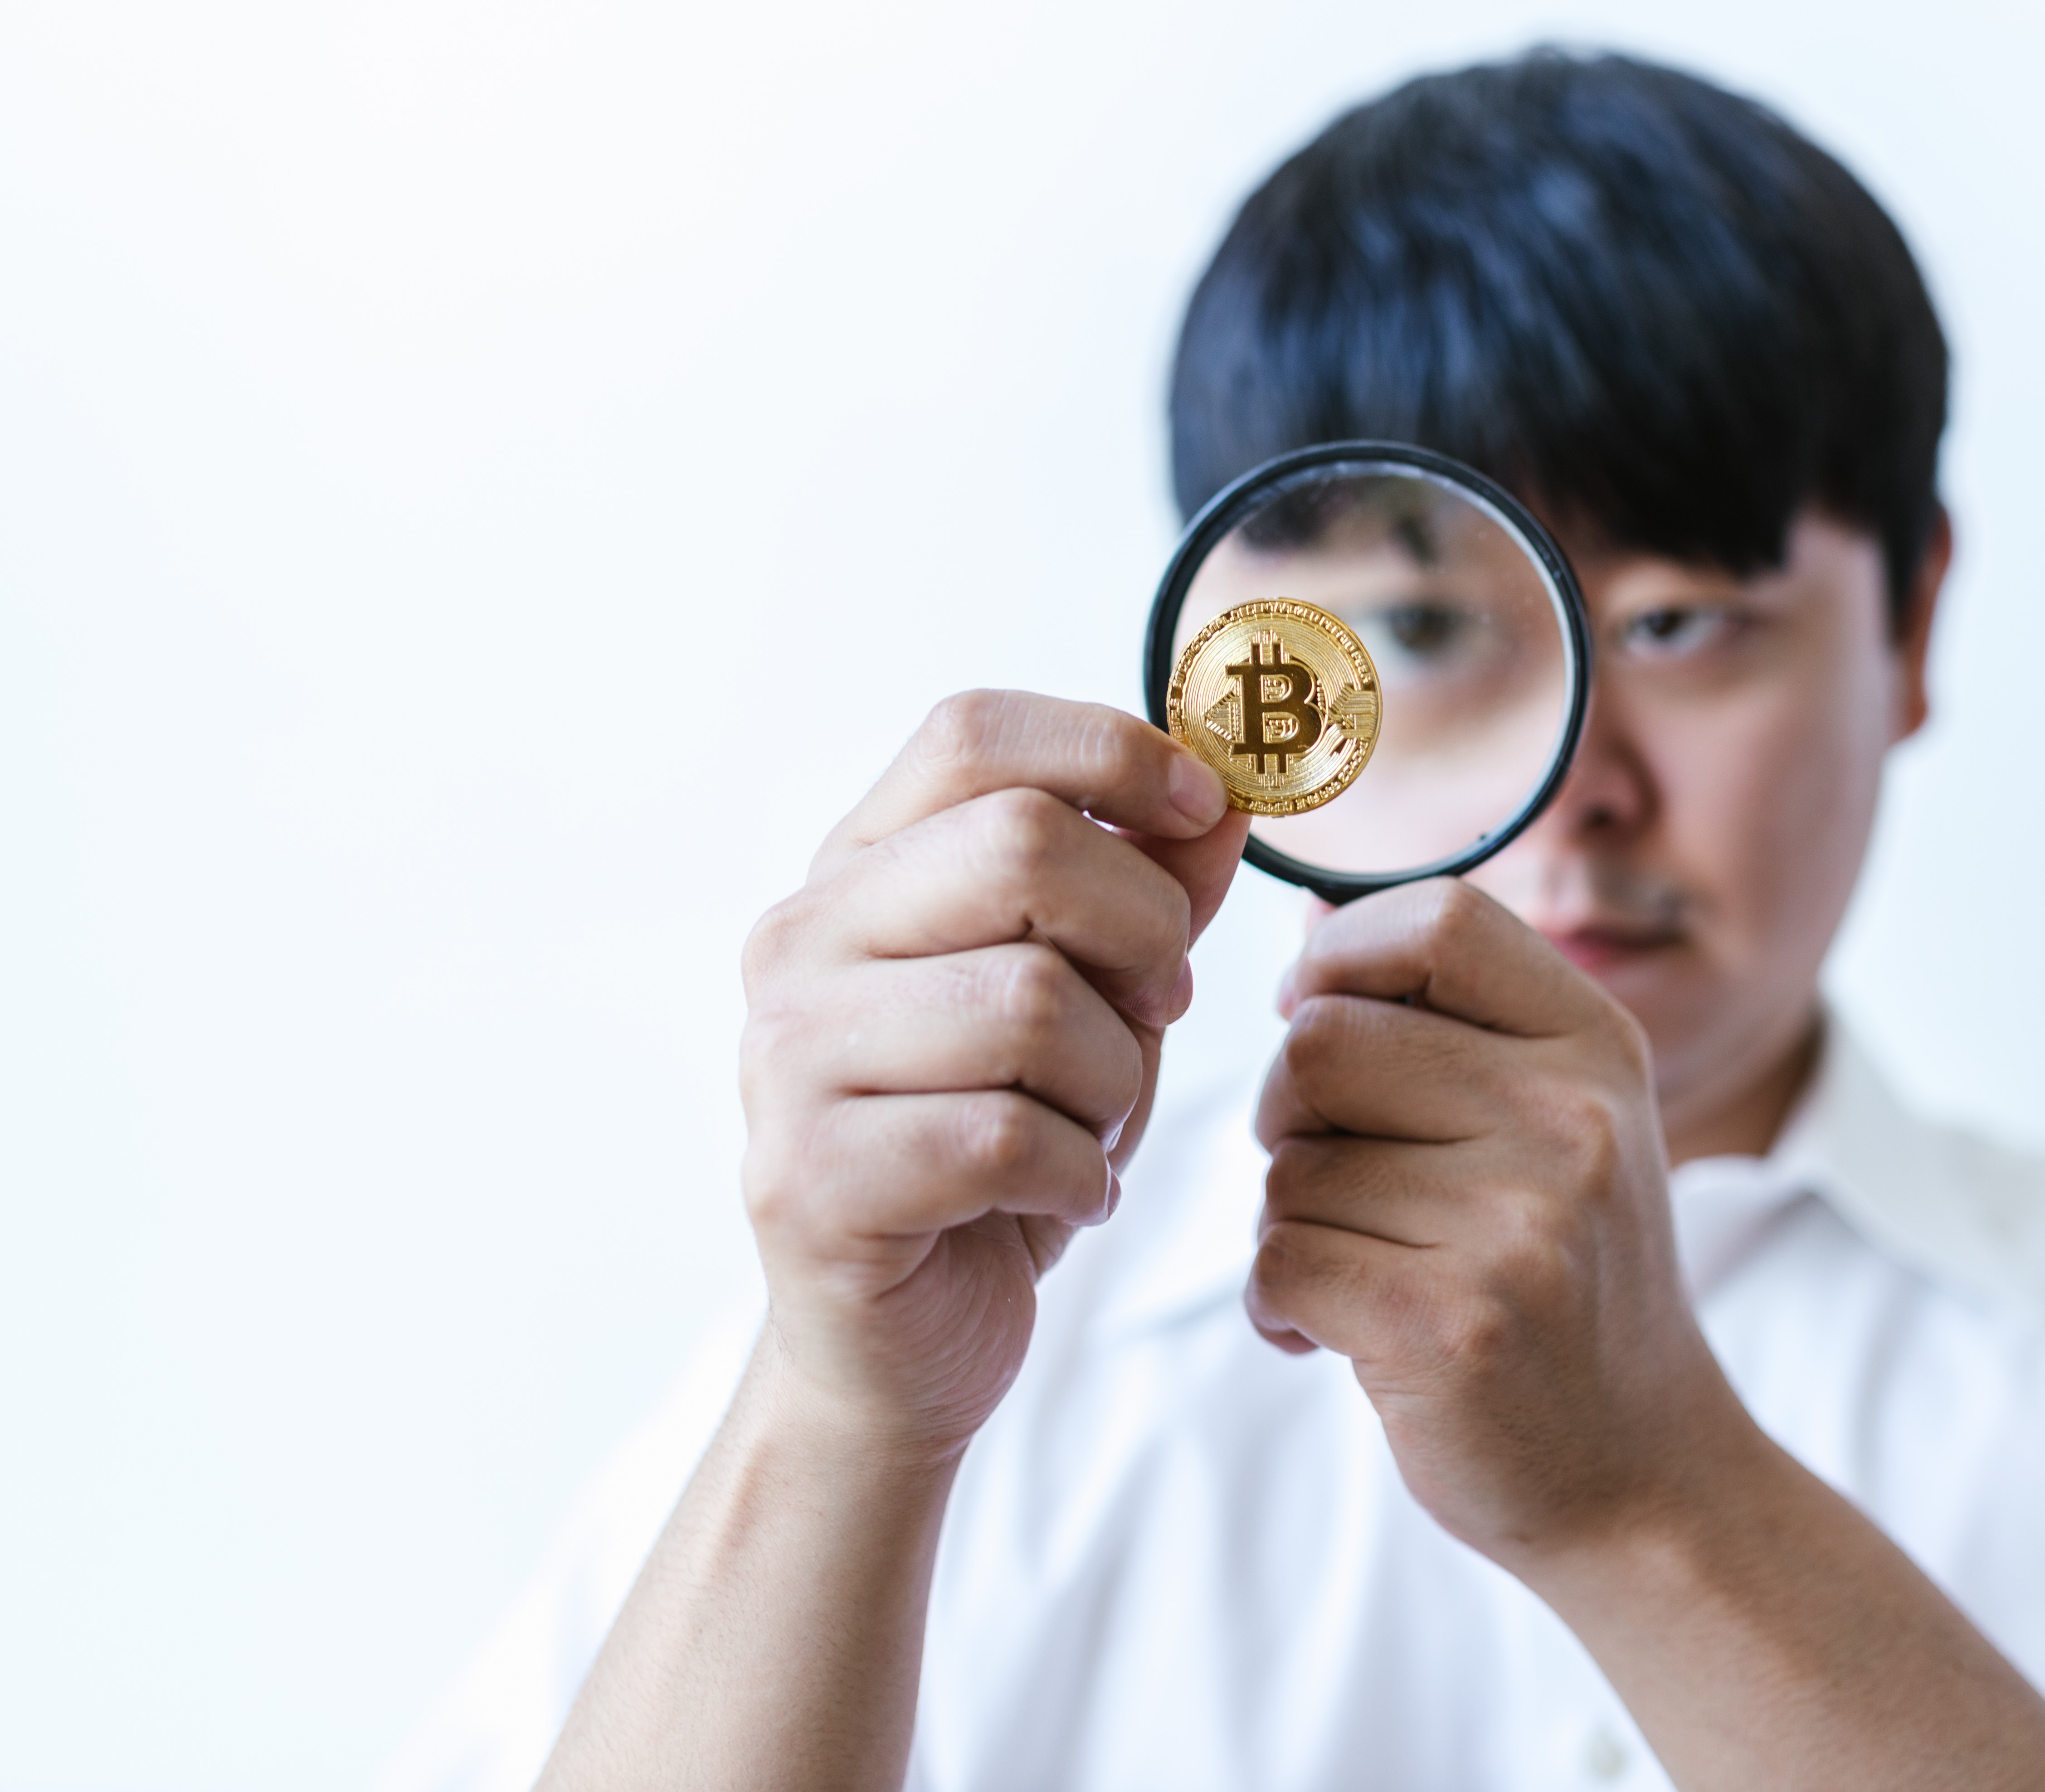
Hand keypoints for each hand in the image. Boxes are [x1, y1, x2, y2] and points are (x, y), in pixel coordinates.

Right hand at [737, 691, 1245, 1454]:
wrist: (908, 1343)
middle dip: (1140, 931)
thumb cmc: (1005, 1147)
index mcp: (856, 869)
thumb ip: (1153, 888)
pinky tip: (1064, 1193)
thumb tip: (1226, 787)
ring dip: (1111, 1077)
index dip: (1112, 751)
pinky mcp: (806, 1179)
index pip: (971, 733)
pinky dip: (1075, 1170)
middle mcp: (797, 942)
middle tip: (1159, 1008)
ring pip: (1029, 1002)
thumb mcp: (1102, 999)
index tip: (1207, 811)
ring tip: (1090, 1123)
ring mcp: (785, 1060)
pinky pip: (1003, 1136)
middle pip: (1021, 848)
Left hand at [1246, 879, 1755, 1567]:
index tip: (1314, 1009)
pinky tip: (1335, 1337)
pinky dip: (1278, 1306)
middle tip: (1335, 1181)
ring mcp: (1519, 1226)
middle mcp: (1570, 1122)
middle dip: (1289, 1112)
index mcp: (1596, 1048)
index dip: (1341, 952)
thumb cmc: (1566, 1283)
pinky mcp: (1452, 1326)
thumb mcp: (1554, 1124)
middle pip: (1323, 1042)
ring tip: (1368, 1275)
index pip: (1439, 919)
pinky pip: (1280, 1262)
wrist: (1643, 1474)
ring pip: (1290, 1168)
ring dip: (1289, 1226)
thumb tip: (1304, 922)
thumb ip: (1442, 1022)